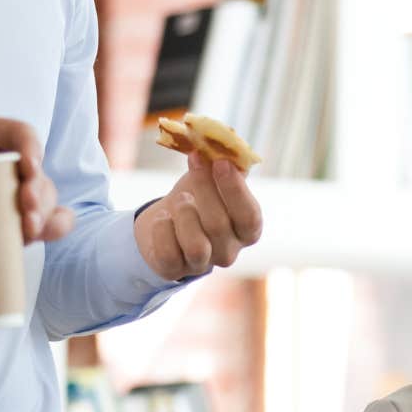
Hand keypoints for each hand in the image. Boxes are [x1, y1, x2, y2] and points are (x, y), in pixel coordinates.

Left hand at [0, 118, 74, 243]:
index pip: (21, 133)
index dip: (31, 147)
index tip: (29, 167)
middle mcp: (9, 161)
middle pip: (37, 171)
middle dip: (36, 190)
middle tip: (27, 205)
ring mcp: (20, 189)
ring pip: (46, 198)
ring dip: (42, 214)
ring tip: (28, 230)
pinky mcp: (25, 214)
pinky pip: (54, 219)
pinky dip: (53, 227)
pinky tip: (41, 233)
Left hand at [134, 152, 263, 279]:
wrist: (166, 221)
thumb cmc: (197, 197)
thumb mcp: (214, 180)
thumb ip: (226, 164)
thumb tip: (228, 141)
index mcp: (246, 231)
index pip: (249, 216)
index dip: (235, 190)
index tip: (220, 162)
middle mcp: (228, 252)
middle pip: (219, 224)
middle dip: (204, 187)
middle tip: (194, 160)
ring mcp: (201, 264)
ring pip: (196, 246)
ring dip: (184, 215)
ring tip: (179, 198)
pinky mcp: (173, 270)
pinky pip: (168, 254)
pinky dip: (162, 230)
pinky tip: (162, 216)